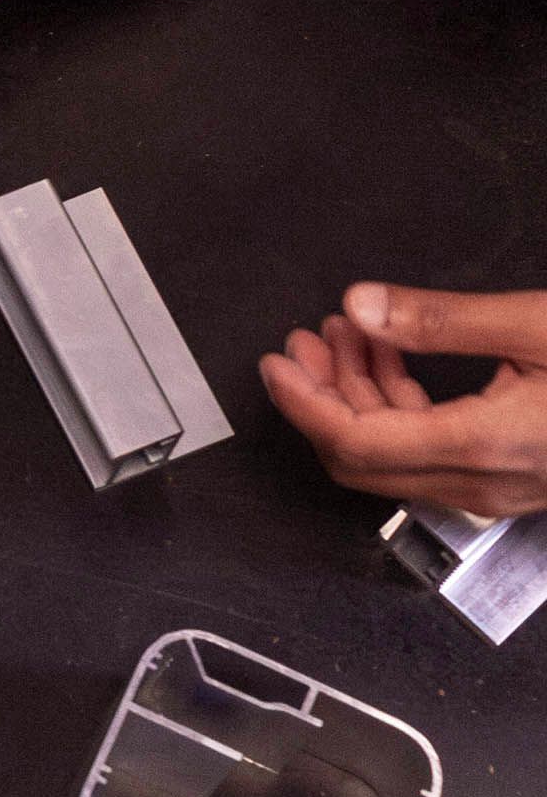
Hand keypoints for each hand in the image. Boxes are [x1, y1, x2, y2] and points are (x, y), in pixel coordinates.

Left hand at [261, 284, 546, 518]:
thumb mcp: (536, 327)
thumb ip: (442, 321)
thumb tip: (363, 307)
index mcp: (481, 445)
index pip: (355, 441)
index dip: (303, 403)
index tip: (276, 367)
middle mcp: (478, 482)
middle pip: (360, 455)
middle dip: (321, 395)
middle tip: (305, 344)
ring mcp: (490, 489)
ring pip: (390, 455)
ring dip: (358, 395)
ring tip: (345, 337)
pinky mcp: (500, 480)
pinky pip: (424, 453)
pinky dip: (395, 407)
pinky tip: (387, 361)